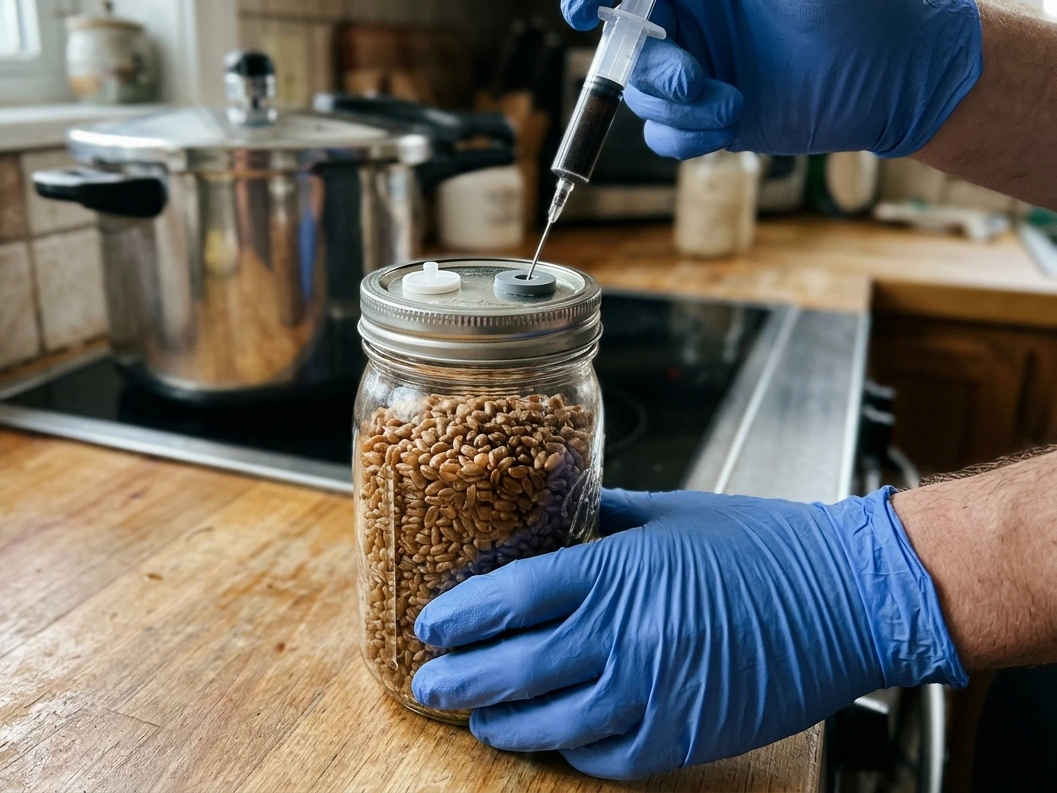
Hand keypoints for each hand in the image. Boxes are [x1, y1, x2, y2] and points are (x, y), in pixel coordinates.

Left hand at [412, 487, 966, 780]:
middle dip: (459, 680)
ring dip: (503, 726)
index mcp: (615, 571)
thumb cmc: (760, 545)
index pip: (510, 596)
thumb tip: (555, 520)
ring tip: (479, 722)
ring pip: (549, 724)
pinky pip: (606, 760)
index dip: (461, 615)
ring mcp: (651, 693)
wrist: (844, 595)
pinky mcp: (682, 736)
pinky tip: (554, 745)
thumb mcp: (669, 514)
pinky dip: (571, 756)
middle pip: (514, 667)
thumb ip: (602, 519)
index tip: (433, 624)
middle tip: (428, 685)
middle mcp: (622, 636)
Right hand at [562, 0, 981, 158]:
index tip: (582, 8)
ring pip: (639, 88)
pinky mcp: (708, 115)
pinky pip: (664, 132)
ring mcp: (697, 64)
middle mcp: (690, 10)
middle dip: (643, 61)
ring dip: (674, 102)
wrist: (900, 76)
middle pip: (621, 33)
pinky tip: (729, 123)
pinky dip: (686, 134)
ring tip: (729, 102)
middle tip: (691, 75)